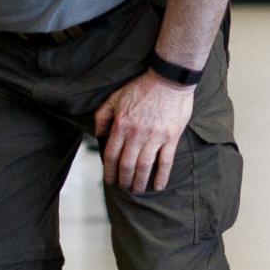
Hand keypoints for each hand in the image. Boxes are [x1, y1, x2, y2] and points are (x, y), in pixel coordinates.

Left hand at [92, 70, 195, 194]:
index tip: (109, 180)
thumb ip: (103, 116)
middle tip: (124, 188)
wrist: (168, 79)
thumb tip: (98, 133)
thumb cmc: (142, 87)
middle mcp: (136, 134)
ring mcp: (155, 137)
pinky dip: (161, 176)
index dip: (109, 170)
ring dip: (139, 181)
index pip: (111, 154)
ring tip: (137, 190)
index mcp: (121, 125)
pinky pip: (165, 161)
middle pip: (127, 164)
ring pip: (144, 166)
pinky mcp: (171, 137)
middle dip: (124, 180)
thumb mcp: (115, 98)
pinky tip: (158, 186)